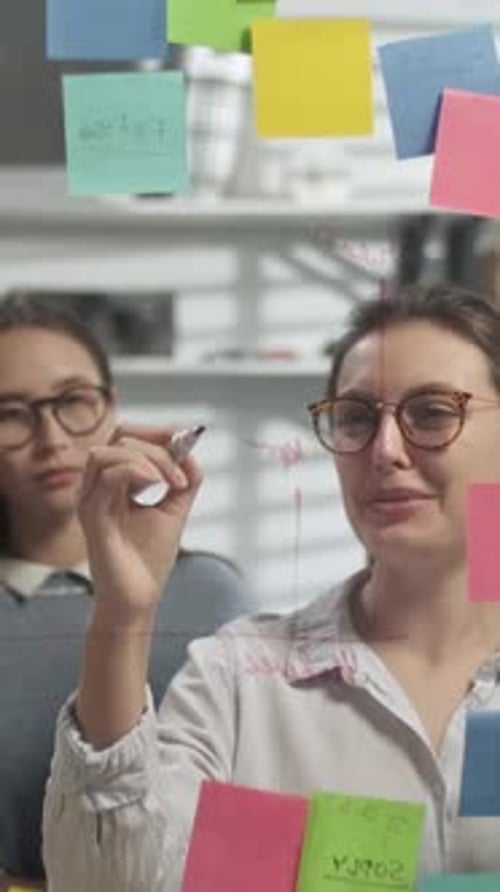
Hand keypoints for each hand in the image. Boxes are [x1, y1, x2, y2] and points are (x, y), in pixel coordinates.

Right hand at [78, 424, 202, 623]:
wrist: (139, 599)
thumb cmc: (149, 560)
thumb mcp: (175, 509)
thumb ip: (184, 480)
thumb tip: (191, 451)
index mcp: (114, 484)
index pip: (125, 438)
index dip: (155, 432)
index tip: (184, 438)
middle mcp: (96, 488)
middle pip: (118, 438)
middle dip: (156, 444)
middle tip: (180, 471)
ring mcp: (90, 500)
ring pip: (108, 452)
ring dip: (148, 459)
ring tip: (171, 482)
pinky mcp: (92, 515)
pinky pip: (109, 475)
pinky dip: (138, 471)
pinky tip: (158, 486)